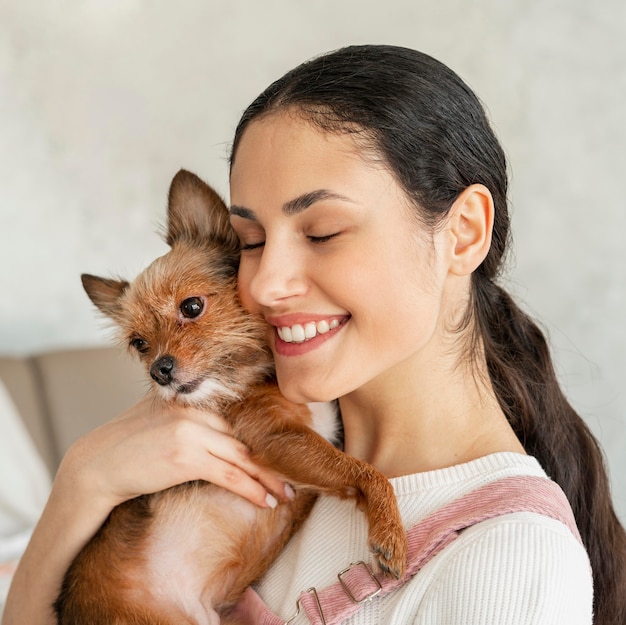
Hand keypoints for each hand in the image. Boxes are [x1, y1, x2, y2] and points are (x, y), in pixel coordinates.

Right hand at [57, 395, 288, 510]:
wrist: (96, 464)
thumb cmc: (129, 444)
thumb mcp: (163, 417)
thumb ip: (192, 414)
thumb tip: (222, 428)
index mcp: (193, 399)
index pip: (238, 421)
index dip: (262, 441)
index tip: (279, 456)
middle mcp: (196, 411)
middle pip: (246, 438)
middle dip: (271, 461)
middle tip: (293, 477)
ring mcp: (192, 432)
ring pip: (243, 457)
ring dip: (268, 479)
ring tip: (287, 494)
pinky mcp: (187, 457)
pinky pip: (230, 475)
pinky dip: (252, 489)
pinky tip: (266, 501)